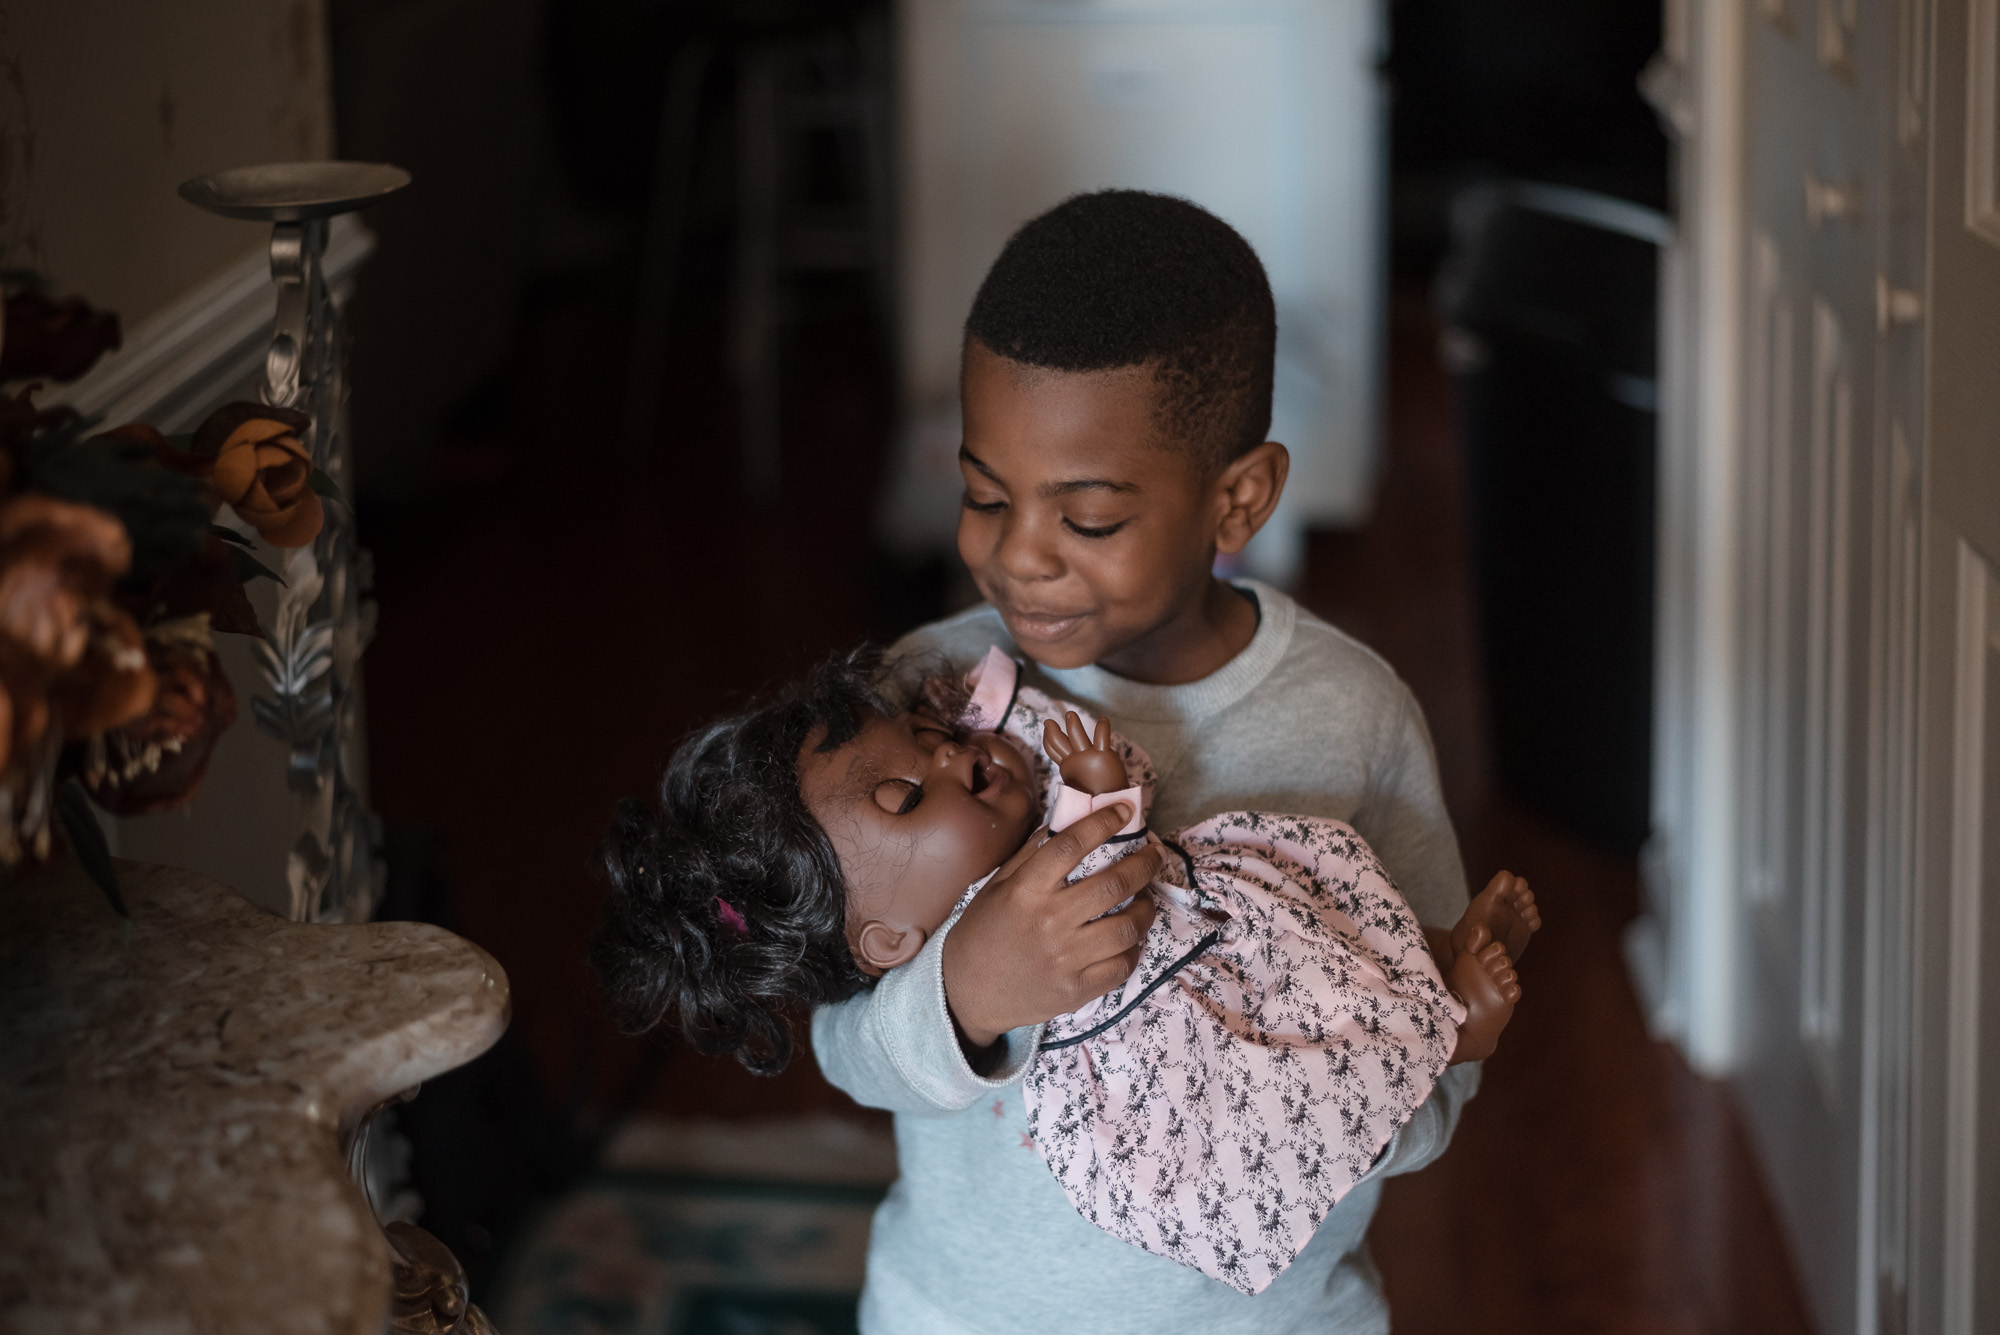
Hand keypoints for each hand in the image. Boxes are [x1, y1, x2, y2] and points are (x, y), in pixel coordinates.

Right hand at [942, 801, 1161, 1048]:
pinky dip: (1134, 948)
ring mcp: (1065, 959)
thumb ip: (1031, 856)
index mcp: (1026, 891)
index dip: (1104, 823)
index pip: (1072, 846)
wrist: (967, 991)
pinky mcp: (1076, 990)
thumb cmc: (983, 931)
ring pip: (1126, 928)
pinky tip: (1130, 938)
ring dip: (1145, 909)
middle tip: (1155, 855)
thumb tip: (1067, 824)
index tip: (1125, 811)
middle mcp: (1049, 921)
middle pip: (1113, 885)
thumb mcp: (997, 886)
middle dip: (1144, 864)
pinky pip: (1122, 966)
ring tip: (1144, 899)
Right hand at [1043, 710, 1127, 795]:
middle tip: (1048, 722)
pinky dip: (1102, 726)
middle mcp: (1075, 761)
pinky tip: (1103, 719)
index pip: (1053, 750)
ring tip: (1070, 714)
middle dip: (1052, 731)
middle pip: (1058, 742)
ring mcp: (1087, 757)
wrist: (1111, 804)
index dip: (1047, 740)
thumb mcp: (1081, 782)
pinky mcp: (1103, 755)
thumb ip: (1077, 770)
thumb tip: (1075, 766)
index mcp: (1069, 768)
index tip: (1046, 729)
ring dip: (1073, 724)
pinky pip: (1101, 736)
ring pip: (1076, 735)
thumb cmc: (1098, 793)